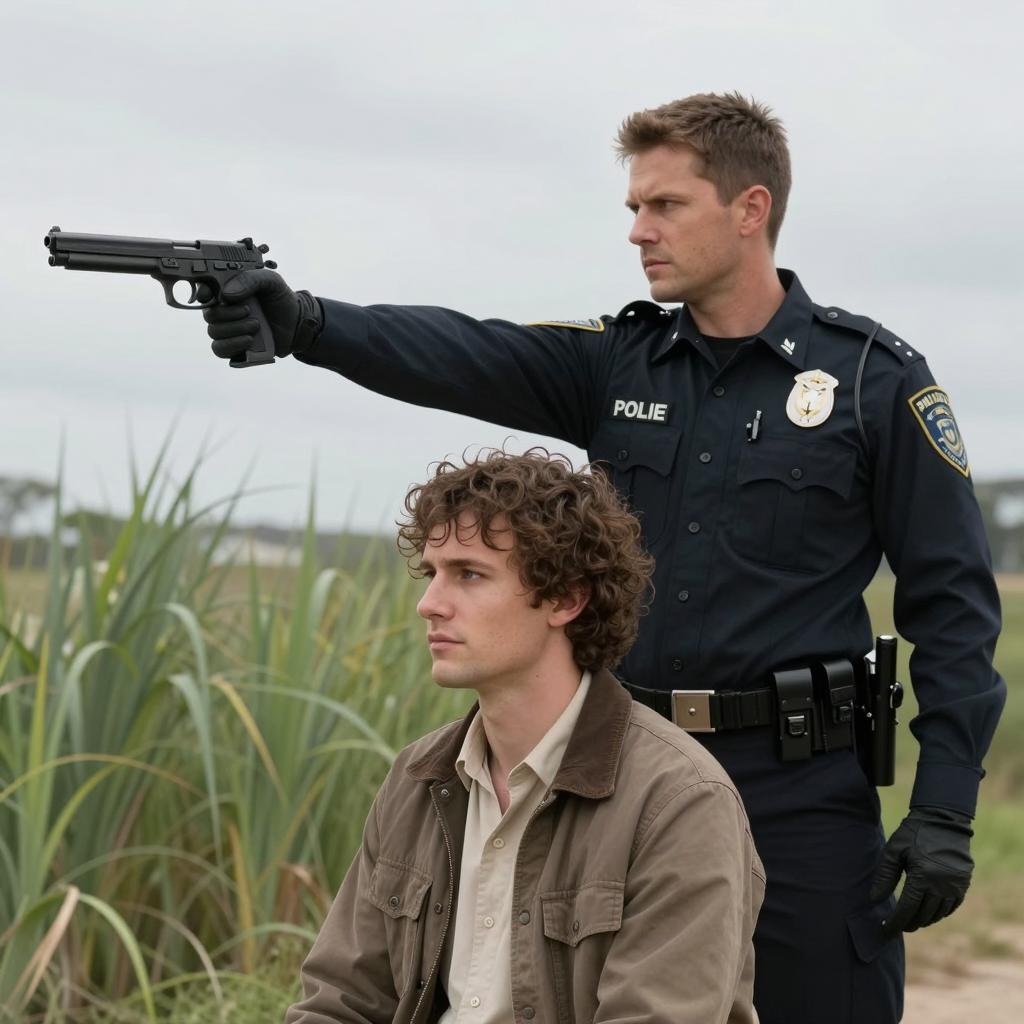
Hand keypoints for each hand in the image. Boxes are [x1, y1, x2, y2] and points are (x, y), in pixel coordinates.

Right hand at [201, 269, 321, 359]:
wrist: (297, 323)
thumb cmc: (281, 300)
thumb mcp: (270, 281)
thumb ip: (250, 279)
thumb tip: (226, 294)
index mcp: (227, 292)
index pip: (203, 292)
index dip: (203, 293)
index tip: (215, 296)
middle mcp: (223, 311)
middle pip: (208, 315)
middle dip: (228, 314)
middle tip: (249, 311)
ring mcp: (228, 330)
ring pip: (214, 332)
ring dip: (235, 329)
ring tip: (256, 325)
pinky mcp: (234, 347)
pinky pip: (219, 349)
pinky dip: (232, 345)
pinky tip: (248, 340)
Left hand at [870, 806, 973, 933]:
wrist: (943, 820)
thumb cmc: (913, 833)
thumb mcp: (894, 851)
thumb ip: (884, 876)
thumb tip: (875, 900)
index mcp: (923, 877)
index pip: (907, 909)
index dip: (896, 922)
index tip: (886, 930)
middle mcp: (942, 886)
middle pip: (923, 915)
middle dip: (909, 923)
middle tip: (896, 926)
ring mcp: (955, 886)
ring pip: (938, 913)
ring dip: (924, 919)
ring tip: (910, 920)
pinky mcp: (963, 883)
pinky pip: (951, 906)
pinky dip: (939, 912)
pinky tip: (928, 912)